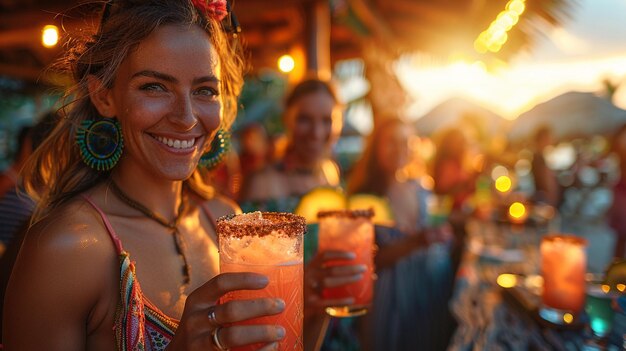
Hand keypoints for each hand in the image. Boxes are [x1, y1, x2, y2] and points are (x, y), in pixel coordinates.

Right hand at [167, 272, 285, 350]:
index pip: (220, 283)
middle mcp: (195, 321)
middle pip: (230, 310)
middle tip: (280, 305)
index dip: (244, 279)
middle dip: (260, 307)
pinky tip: (272, 347)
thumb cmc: (200, 330)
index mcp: (196, 301)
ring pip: (233, 336)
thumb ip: (225, 303)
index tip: (266, 280)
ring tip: (280, 331)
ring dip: (262, 332)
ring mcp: (199, 344)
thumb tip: (270, 294)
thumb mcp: (203, 311)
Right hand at [304, 250, 365, 315]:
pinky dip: (340, 301)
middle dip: (350, 268)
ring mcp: (308, 289)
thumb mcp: (314, 274)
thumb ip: (327, 268)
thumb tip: (358, 265)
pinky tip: (352, 300)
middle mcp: (307, 275)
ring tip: (359, 278)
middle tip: (363, 268)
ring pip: (328, 282)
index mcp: (309, 265)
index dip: (339, 254)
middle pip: (331, 269)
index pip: (324, 255)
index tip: (354, 256)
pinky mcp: (310, 303)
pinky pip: (327, 302)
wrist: (296, 305)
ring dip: (346, 279)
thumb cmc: (312, 287)